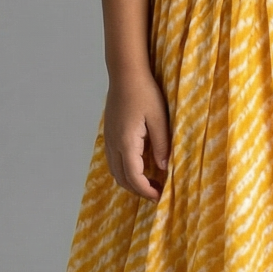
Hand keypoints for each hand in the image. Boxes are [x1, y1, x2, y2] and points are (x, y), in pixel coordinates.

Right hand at [103, 69, 170, 200]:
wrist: (125, 74)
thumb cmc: (144, 92)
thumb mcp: (159, 118)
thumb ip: (161, 144)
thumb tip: (163, 168)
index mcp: (126, 142)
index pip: (134, 177)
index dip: (146, 190)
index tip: (160, 196)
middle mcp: (113, 144)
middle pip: (122, 179)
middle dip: (138, 190)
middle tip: (157, 192)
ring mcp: (109, 139)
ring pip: (115, 171)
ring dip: (131, 181)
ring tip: (150, 182)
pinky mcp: (109, 134)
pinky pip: (114, 160)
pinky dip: (125, 170)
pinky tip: (140, 166)